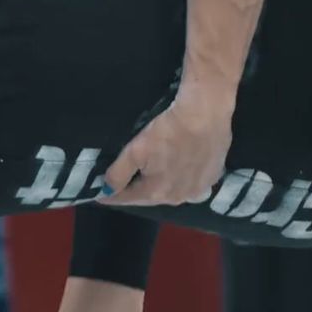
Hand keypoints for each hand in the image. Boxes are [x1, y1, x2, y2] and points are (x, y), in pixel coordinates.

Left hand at [101, 83, 233, 205]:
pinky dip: (181, 180)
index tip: (99, 195)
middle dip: (136, 191)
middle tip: (124, 184)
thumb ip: (118, 174)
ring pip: (171, 192)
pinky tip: (180, 170)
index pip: (127, 198)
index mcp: (156, 192)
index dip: (111, 196)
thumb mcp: (135, 151)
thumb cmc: (168, 130)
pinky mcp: (212, 178)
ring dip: (160, 187)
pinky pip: (191, 185)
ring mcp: (198, 190)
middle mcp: (177, 198)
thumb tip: (106, 191)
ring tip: (153, 177)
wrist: (206, 113)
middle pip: (150, 196)